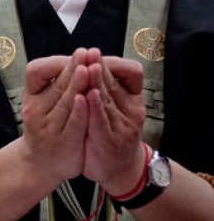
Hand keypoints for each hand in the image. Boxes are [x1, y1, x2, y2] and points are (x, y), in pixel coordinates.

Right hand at [19, 50, 89, 185]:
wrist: (40, 163)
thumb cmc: (47, 127)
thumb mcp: (42, 103)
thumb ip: (56, 84)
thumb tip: (76, 60)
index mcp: (31, 96)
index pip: (36, 71)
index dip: (56, 62)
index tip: (78, 54)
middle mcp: (35, 110)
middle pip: (56, 84)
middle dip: (73, 67)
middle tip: (87, 52)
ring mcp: (48, 126)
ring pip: (64, 101)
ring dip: (77, 84)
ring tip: (88, 68)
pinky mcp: (62, 141)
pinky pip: (72, 123)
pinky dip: (79, 110)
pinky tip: (86, 97)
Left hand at [82, 52, 146, 192]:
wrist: (119, 169)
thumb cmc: (112, 132)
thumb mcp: (115, 108)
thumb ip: (108, 88)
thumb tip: (92, 63)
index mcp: (133, 99)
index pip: (127, 74)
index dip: (110, 62)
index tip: (92, 52)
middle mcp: (131, 110)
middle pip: (114, 83)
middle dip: (99, 67)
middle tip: (89, 52)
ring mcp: (122, 126)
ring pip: (107, 99)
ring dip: (97, 83)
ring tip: (87, 66)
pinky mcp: (111, 140)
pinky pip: (102, 121)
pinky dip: (95, 107)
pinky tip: (86, 95)